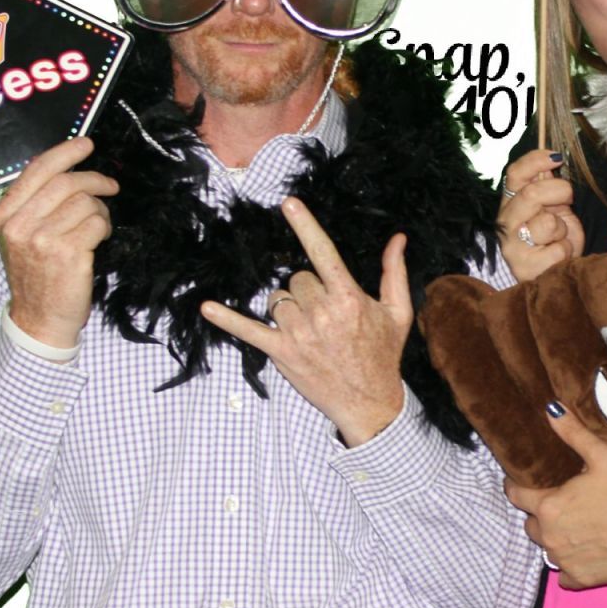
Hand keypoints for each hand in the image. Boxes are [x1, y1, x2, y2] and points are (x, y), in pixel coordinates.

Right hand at [0, 136, 118, 348]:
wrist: (39, 318)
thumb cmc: (37, 275)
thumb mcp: (21, 237)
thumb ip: (36, 205)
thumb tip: (68, 171)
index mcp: (5, 216)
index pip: (36, 170)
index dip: (64, 153)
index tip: (86, 144)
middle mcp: (19, 225)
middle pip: (65, 182)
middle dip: (94, 180)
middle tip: (110, 186)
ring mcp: (42, 239)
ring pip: (85, 203)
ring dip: (100, 210)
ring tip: (97, 225)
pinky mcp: (67, 253)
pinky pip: (97, 223)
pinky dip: (104, 228)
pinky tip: (98, 240)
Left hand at [198, 198, 411, 445]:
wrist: (370, 403)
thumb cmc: (384, 356)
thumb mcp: (398, 313)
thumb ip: (394, 272)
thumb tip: (398, 238)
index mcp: (349, 298)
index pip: (323, 253)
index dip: (306, 226)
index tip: (289, 204)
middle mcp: (322, 313)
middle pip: (297, 279)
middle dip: (308, 290)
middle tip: (326, 314)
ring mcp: (299, 333)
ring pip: (277, 299)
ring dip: (288, 308)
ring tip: (309, 328)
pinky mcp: (282, 352)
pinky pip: (248, 330)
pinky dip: (227, 319)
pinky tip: (208, 307)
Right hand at [498, 149, 583, 282]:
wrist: (554, 273)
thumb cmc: (553, 239)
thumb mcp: (554, 207)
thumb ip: (549, 186)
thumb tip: (552, 158)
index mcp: (511, 202)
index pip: (515, 174)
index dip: (535, 161)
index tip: (557, 158)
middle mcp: (506, 222)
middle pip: (531, 194)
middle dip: (559, 193)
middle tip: (567, 201)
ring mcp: (512, 245)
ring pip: (547, 223)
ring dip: (562, 229)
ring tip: (557, 238)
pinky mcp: (523, 267)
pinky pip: (558, 249)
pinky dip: (566, 251)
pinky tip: (557, 256)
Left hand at [505, 404, 606, 589]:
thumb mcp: (600, 455)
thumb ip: (572, 433)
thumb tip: (551, 409)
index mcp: (548, 505)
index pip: (517, 496)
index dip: (515, 488)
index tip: (517, 485)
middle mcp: (550, 535)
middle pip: (531, 526)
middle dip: (540, 516)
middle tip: (559, 508)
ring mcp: (564, 559)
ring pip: (547, 550)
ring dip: (555, 540)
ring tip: (574, 530)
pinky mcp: (580, 577)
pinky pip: (564, 575)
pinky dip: (569, 567)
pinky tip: (581, 556)